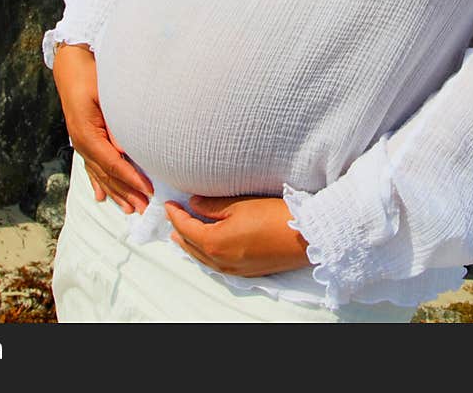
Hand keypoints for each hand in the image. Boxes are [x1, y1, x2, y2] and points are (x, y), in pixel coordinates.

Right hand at [53, 43, 152, 213]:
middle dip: (126, 192)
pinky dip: (98, 182)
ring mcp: (79, 142)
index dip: (131, 179)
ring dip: (115, 192)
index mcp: (86, 134)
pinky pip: (91, 166)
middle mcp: (81, 142)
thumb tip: (127, 151)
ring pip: (99, 173)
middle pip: (106, 174)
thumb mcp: (104, 98)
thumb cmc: (90, 76)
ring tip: (129, 209)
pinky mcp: (81, 138)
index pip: (112, 163)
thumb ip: (115, 126)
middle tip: (145, 209)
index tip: (149, 190)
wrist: (71, 63)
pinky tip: (101, 196)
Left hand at [165, 194, 309, 277]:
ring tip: (181, 235)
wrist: (304, 237)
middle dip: (179, 231)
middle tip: (172, 218)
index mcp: (214, 243)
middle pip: (191, 246)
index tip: (168, 203)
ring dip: (190, 245)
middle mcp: (221, 260)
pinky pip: (216, 265)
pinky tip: (206, 248)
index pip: (186, 228)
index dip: (174, 214)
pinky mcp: (246, 271)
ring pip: (203, 259)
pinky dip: (205, 255)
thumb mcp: (238, 204)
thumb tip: (192, 203)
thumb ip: (211, 205)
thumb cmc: (271, 216)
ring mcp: (234, 269)